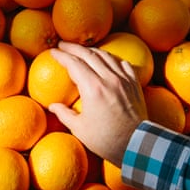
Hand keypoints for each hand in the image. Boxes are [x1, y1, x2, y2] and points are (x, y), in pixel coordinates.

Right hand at [48, 41, 147, 166]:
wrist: (137, 144)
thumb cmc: (106, 140)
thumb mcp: (80, 129)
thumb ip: (64, 114)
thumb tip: (52, 106)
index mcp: (92, 89)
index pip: (74, 64)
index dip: (62, 56)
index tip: (53, 52)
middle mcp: (108, 79)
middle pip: (89, 54)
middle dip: (73, 47)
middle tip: (63, 45)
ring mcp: (123, 79)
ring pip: (106, 56)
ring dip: (91, 50)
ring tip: (82, 50)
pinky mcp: (134, 84)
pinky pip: (122, 64)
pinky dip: (112, 59)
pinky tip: (107, 60)